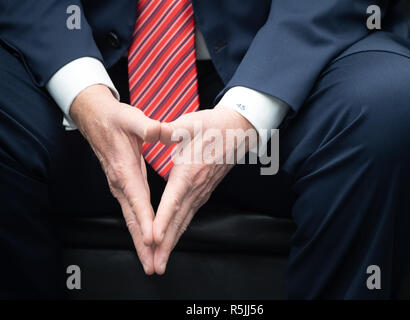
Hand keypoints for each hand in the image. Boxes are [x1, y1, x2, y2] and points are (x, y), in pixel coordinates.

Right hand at [70, 84, 159, 273]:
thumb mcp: (132, 118)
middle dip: (143, 243)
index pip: (137, 199)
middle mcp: (120, 184)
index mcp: (124, 169)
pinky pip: (132, 214)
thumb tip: (160, 130)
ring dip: (141, 242)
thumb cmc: (115, 119)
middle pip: (133, 219)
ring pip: (131, 220)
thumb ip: (146, 126)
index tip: (154, 238)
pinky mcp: (122, 188)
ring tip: (150, 261)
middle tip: (153, 265)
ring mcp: (120, 188)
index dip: (146, 219)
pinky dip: (139, 230)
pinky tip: (146, 241)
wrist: (96, 119)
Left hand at [152, 105, 256, 273]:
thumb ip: (170, 129)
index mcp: (190, 171)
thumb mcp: (189, 123)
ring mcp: (202, 192)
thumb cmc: (212, 126)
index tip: (153, 238)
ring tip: (161, 261)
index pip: (173, 200)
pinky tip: (173, 239)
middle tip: (155, 265)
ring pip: (184, 221)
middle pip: (178, 220)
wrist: (237, 131)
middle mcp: (197, 187)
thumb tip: (152, 129)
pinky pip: (189, 216)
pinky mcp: (204, 192)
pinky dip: (180, 231)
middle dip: (166, 244)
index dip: (162, 220)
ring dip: (172, 242)